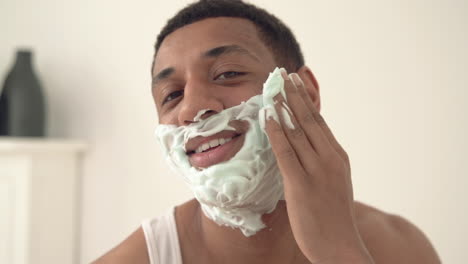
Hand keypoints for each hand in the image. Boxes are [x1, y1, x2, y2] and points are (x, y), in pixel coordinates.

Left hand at [264, 69, 373, 262]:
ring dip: (283, 107)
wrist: (339, 245)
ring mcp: (316, 170)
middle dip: (295, 95)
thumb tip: (303, 145)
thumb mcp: (332, 181)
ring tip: (273, 88)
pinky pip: (286, 150)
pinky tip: (268, 116)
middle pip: (309, 119)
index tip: (296, 83)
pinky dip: (276, 131)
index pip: (319, 121)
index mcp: (338, 156)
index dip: (306, 100)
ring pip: (297, 130)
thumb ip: (320, 162)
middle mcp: (329, 158)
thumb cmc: (333, 215)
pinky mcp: (301, 183)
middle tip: (284, 75)